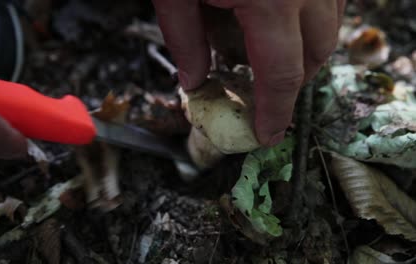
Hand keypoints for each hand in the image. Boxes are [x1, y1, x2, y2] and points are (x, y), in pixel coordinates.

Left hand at [152, 0, 345, 145]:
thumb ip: (184, 37)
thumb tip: (193, 78)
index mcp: (271, 0)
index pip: (281, 74)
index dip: (275, 111)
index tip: (267, 134)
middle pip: (316, 52)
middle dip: (296, 80)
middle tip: (266, 94)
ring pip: (331, 24)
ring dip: (307, 48)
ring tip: (273, 55)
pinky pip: (330, 0)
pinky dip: (312, 18)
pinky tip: (284, 19)